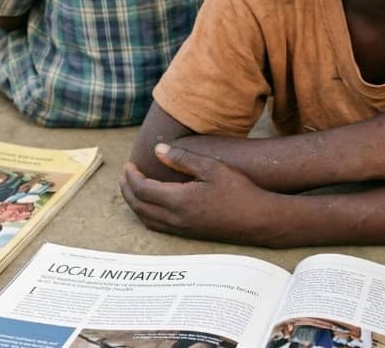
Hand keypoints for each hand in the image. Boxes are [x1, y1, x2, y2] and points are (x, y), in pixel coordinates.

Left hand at [120, 143, 280, 244]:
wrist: (259, 219)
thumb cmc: (238, 190)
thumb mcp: (211, 167)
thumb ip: (182, 159)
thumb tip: (158, 150)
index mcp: (178, 201)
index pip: (142, 189)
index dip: (132, 177)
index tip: (129, 164)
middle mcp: (176, 218)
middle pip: (139, 206)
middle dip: (128, 190)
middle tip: (125, 175)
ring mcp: (182, 229)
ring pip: (147, 219)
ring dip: (135, 204)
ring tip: (132, 189)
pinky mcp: (189, 234)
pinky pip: (157, 226)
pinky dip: (146, 214)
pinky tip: (152, 205)